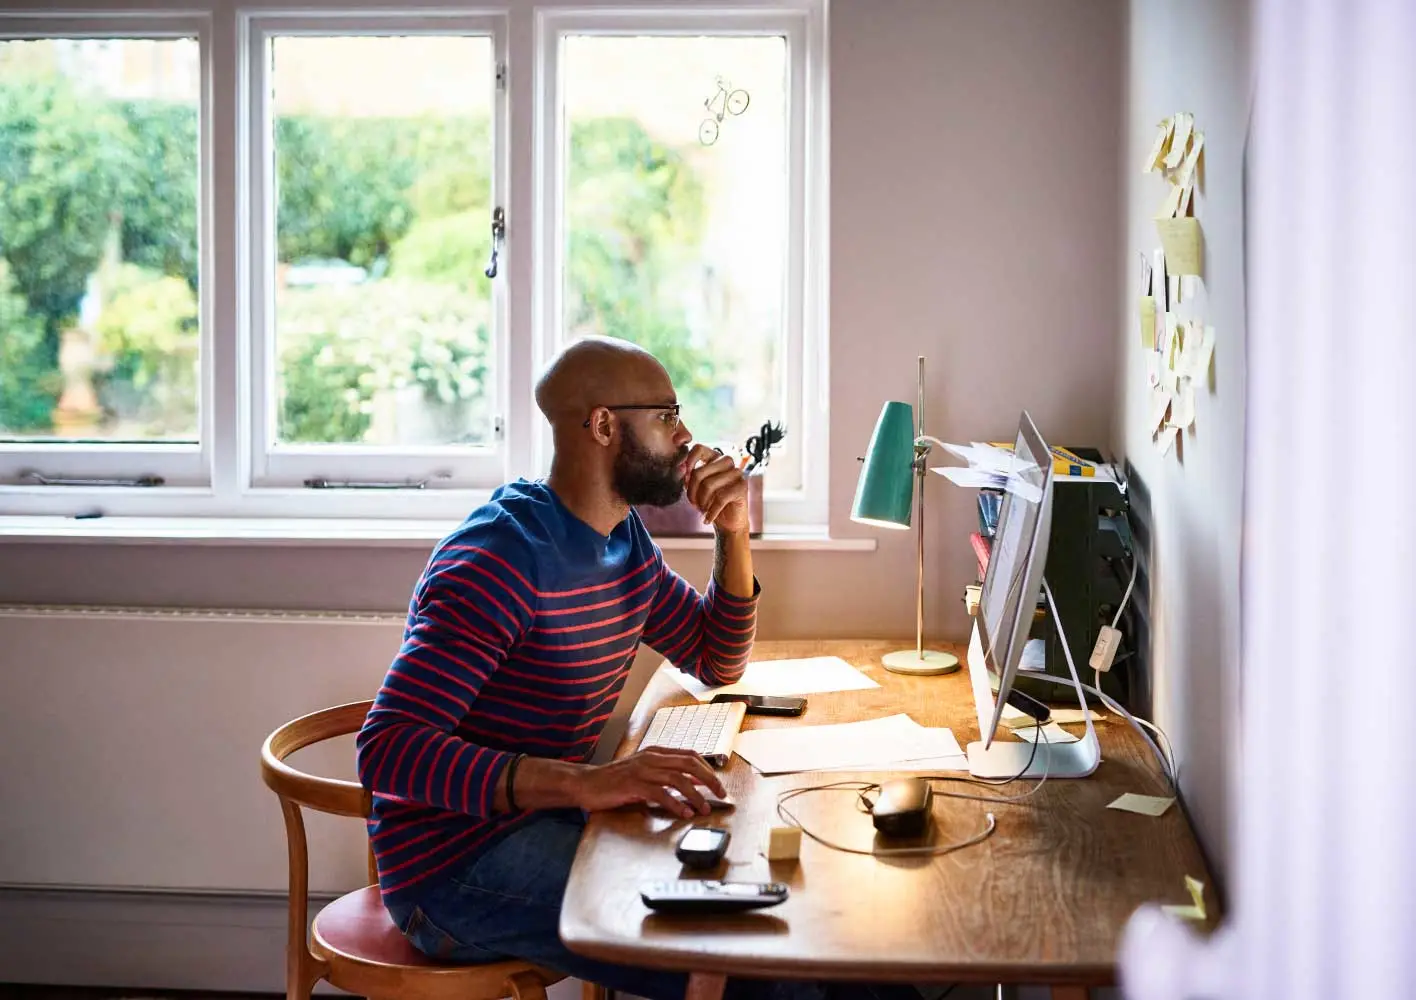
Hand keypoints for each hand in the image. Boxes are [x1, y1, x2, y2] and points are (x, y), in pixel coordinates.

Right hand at [577, 748, 726, 818]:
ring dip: (695, 795)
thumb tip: (692, 784)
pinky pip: (660, 793)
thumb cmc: (615, 781)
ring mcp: (642, 770)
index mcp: (655, 753)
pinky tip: (683, 813)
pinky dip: (675, 804)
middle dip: (709, 779)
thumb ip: (665, 775)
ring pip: (678, 779)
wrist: (586, 783)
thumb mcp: (643, 773)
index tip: (718, 784)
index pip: (690, 755)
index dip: (708, 769)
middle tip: (721, 795)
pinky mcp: (633, 785)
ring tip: (704, 809)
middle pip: (689, 764)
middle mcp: (651, 758)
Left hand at [683, 443, 749, 534]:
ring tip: (702, 510)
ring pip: (709, 485)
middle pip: (699, 472)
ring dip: (701, 503)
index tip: (684, 480)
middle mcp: (727, 462)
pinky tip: (708, 519)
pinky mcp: (742, 487)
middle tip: (693, 504)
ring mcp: (736, 473)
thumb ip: (688, 478)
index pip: (698, 449)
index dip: (688, 462)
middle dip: (692, 492)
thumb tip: (681, 469)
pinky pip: (720, 498)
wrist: (728, 523)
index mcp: (714, 458)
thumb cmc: (710, 503)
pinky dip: (711, 512)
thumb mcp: (695, 489)